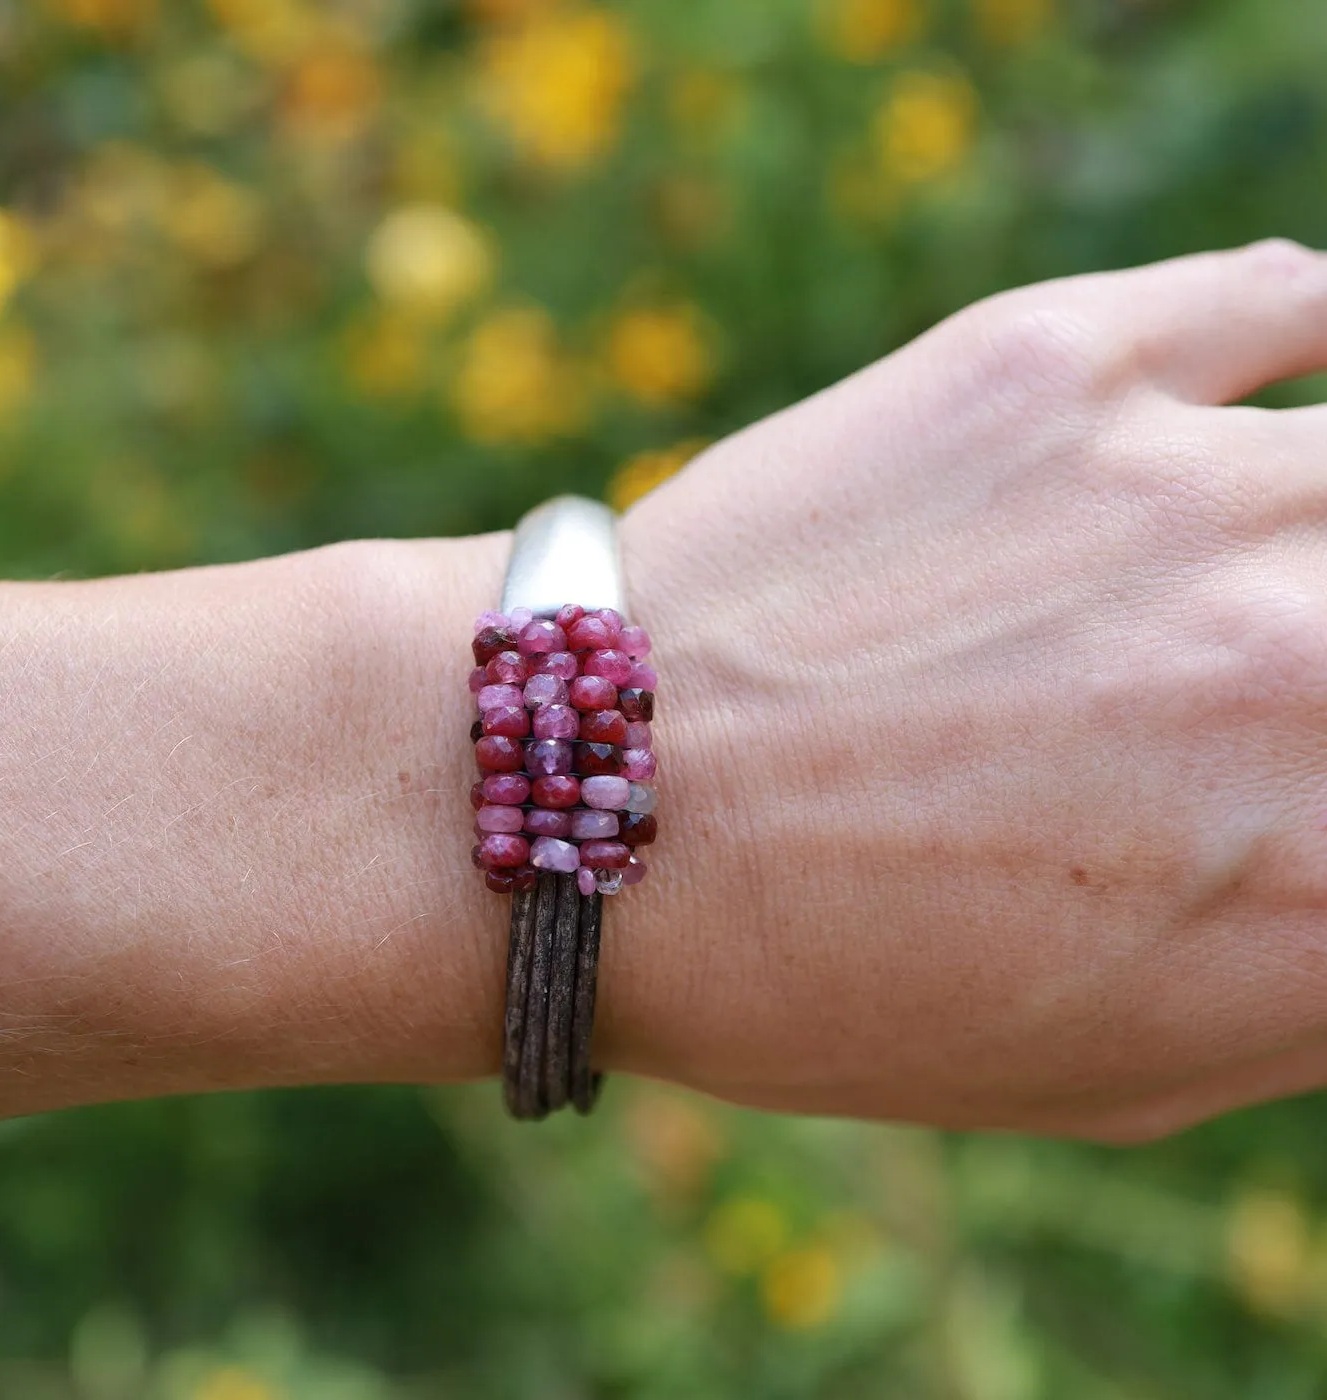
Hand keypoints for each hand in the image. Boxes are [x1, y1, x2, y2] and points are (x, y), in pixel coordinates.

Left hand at [610, 240, 1326, 1141]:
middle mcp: (1314, 670)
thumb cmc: (819, 982)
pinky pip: (1279, 298)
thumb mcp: (1111, 1067)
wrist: (587, 814)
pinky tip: (1270, 395)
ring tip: (1265, 559)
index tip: (1312, 779)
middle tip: (1283, 670)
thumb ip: (1315, 973)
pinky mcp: (1055, 365)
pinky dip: (1303, 334)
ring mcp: (1194, 489)